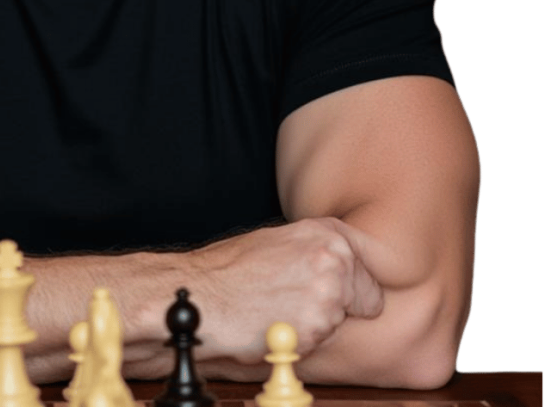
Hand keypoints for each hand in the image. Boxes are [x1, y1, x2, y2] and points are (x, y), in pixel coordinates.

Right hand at [189, 217, 383, 367]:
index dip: (352, 283)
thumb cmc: (231, 269)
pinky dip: (304, 339)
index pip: (368, 266)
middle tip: (299, 300)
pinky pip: (323, 340)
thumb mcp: (278, 241)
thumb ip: (315, 250)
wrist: (204, 295)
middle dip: (342, 306)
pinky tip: (277, 323)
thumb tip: (342, 267)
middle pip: (368, 298)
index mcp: (326, 232)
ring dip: (318, 322)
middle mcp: (334, 258)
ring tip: (281, 308)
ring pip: (343, 321)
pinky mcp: (318, 326)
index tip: (337, 287)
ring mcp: (329, 292)